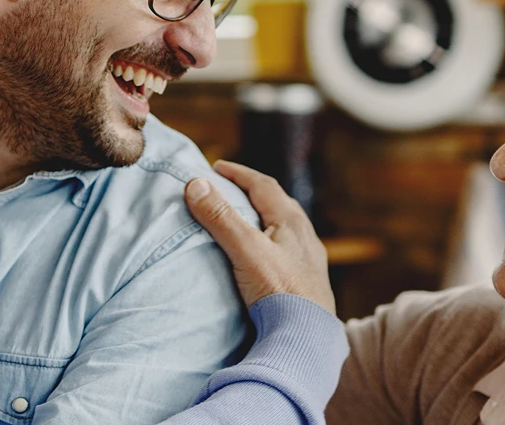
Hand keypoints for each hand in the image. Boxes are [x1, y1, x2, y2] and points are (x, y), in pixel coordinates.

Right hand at [185, 160, 336, 315]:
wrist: (308, 337)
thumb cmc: (279, 291)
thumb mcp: (245, 250)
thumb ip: (221, 218)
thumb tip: (195, 184)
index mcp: (292, 221)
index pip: (263, 185)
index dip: (239, 173)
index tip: (217, 167)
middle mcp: (305, 236)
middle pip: (278, 203)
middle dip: (252, 192)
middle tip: (230, 189)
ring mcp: (310, 261)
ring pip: (286, 228)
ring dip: (264, 217)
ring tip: (247, 219)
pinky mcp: (309, 283)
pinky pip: (289, 250)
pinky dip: (272, 242)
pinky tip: (266, 257)